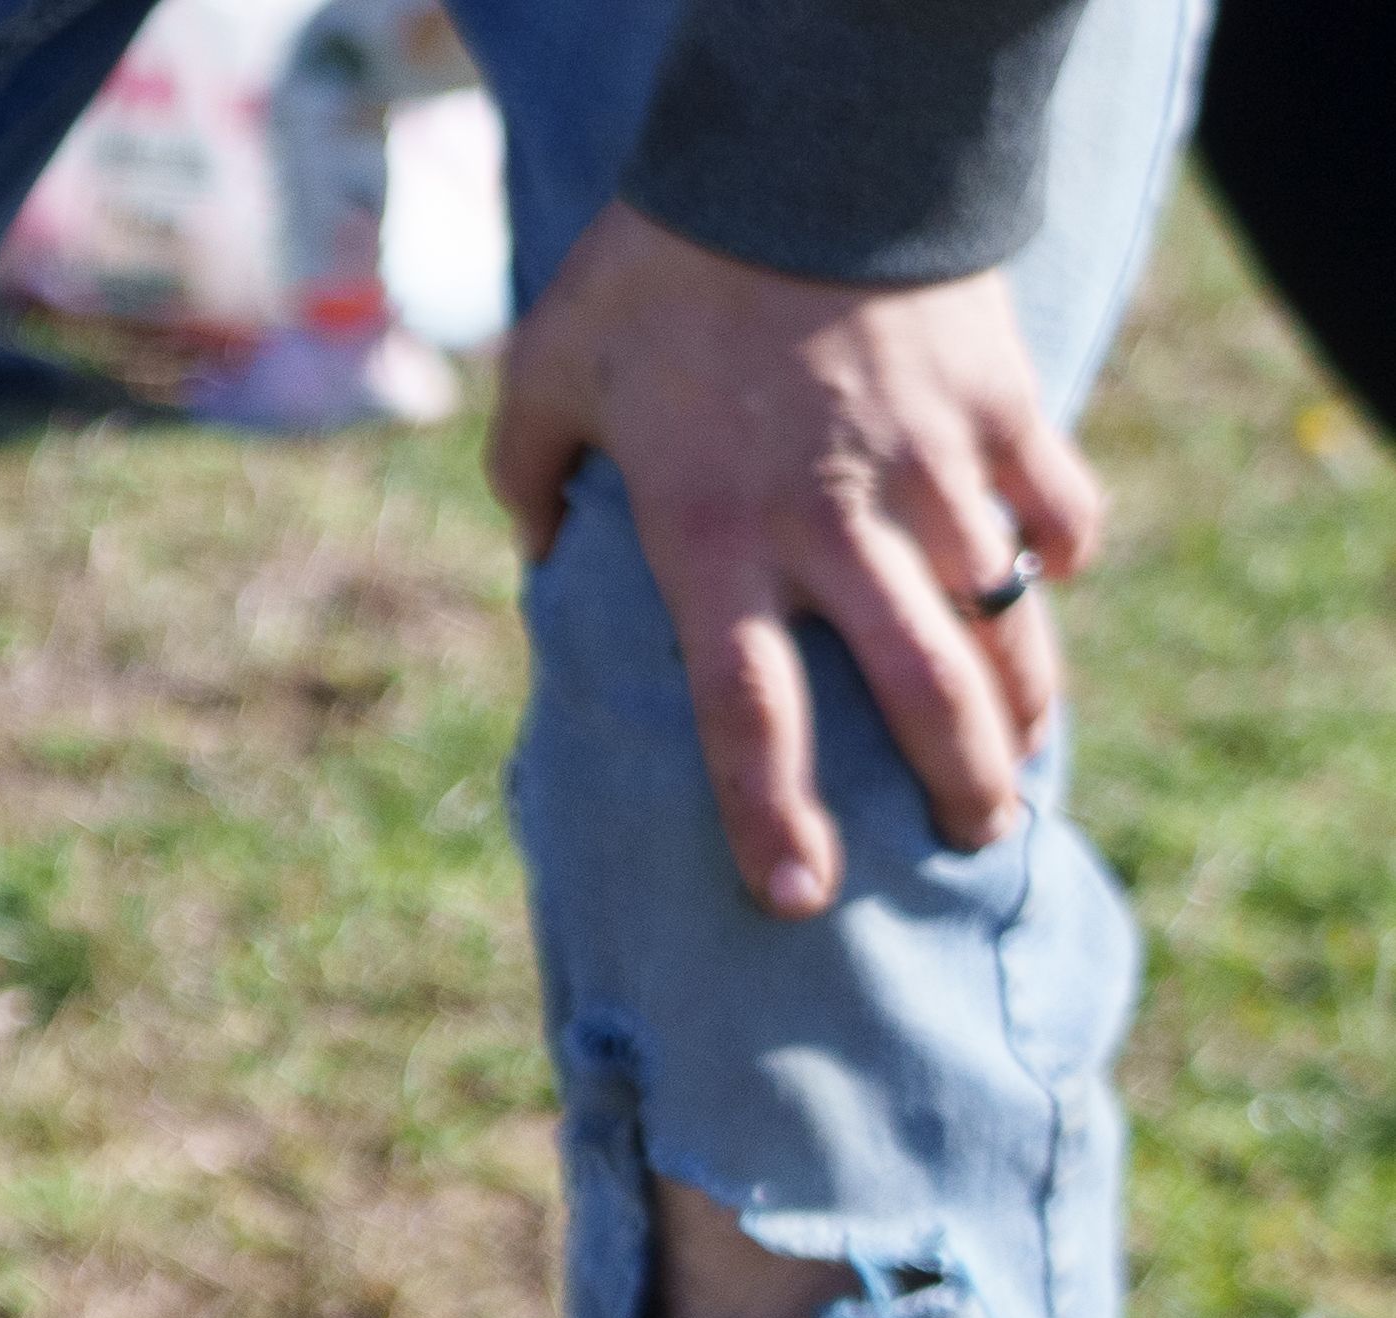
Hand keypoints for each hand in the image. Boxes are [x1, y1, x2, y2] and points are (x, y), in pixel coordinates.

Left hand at [486, 204, 1096, 917]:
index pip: (744, 714)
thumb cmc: (656, 264)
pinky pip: (1053, 506)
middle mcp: (831, 523)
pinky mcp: (1003, 407)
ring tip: (1021, 756)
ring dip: (1023, 696)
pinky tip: (1043, 586)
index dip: (773, 817)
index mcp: (712, 536)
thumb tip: (534, 547)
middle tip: (972, 841)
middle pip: (916, 690)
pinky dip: (1056, 554)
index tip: (805, 897)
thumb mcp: (552, 368)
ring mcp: (931, 468)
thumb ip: (531, 472)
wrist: (803, 148)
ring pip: (1002, 617)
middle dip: (956, 782)